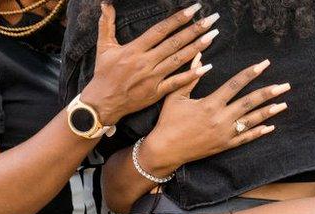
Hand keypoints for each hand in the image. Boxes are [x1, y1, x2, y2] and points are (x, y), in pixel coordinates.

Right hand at [80, 2, 219, 124]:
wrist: (102, 103)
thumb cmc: (103, 74)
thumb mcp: (103, 47)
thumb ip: (106, 24)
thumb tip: (105, 3)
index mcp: (134, 49)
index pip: (160, 30)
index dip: (178, 19)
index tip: (193, 9)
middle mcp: (146, 62)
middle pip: (174, 43)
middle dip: (194, 30)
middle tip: (211, 19)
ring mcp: (153, 78)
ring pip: (179, 60)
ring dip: (197, 47)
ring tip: (212, 36)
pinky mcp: (157, 92)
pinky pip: (177, 83)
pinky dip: (192, 75)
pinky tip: (206, 66)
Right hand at [136, 57, 289, 176]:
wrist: (165, 150)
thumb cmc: (168, 122)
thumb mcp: (175, 97)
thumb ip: (190, 77)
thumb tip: (198, 56)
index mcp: (210, 104)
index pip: (235, 84)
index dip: (251, 73)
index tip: (264, 65)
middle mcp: (221, 119)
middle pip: (250, 102)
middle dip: (268, 93)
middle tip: (285, 86)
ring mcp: (224, 134)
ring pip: (251, 120)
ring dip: (269, 111)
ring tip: (283, 103)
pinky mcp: (224, 146)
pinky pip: (245, 138)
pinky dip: (258, 132)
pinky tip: (270, 126)